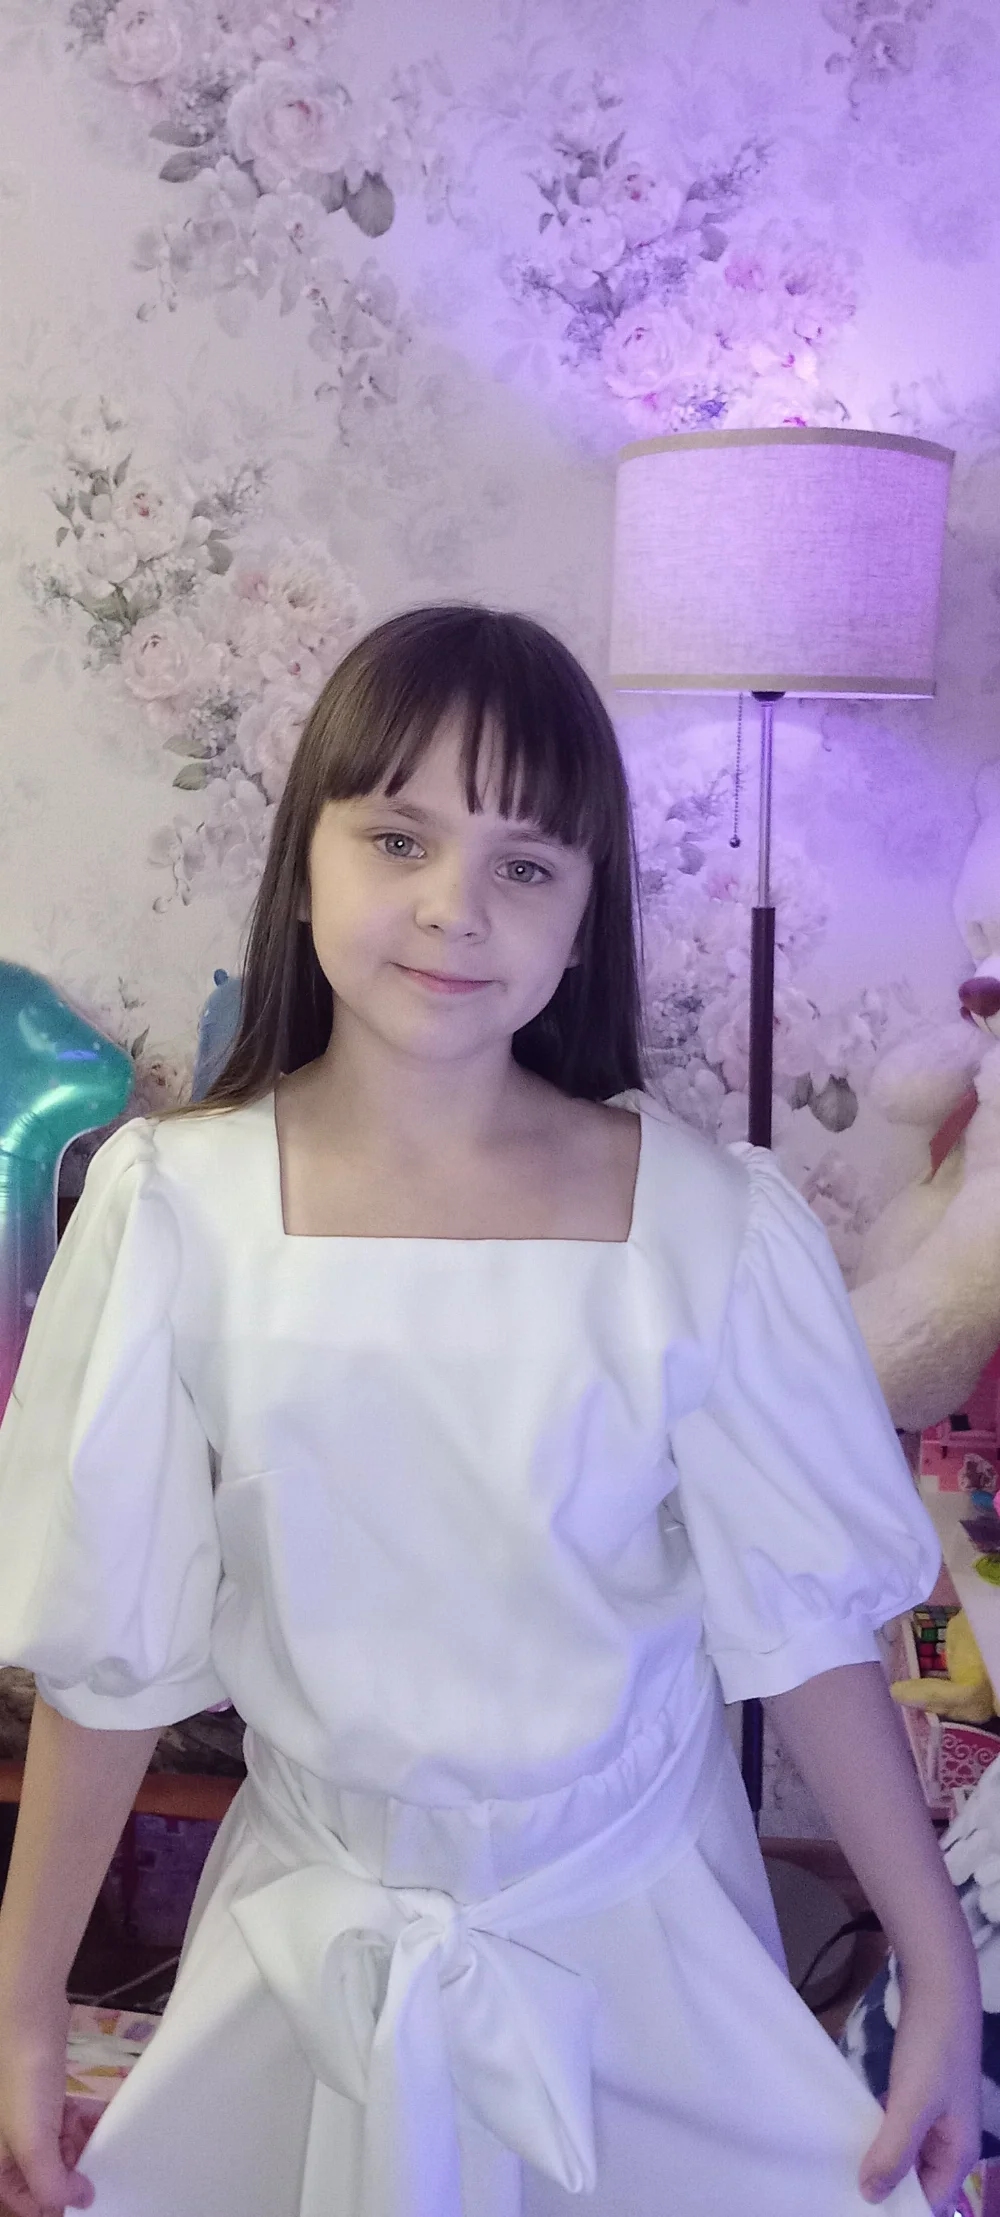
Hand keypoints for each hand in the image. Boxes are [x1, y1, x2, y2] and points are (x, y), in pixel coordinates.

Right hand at [0, 2000, 94, 2215]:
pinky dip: (79, 2123)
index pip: (22, 2202)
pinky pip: (61, 2120)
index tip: (88, 2199)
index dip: (54, 2205)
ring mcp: (21, 2116)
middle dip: (70, 2174)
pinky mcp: (39, 2093)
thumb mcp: (33, 2141)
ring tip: (101, 2143)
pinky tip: (97, 2119)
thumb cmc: (22, 2081)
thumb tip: (79, 2202)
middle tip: (98, 2169)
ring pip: (54, 2147)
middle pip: (40, 2176)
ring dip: (79, 2148)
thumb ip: (51, 2183)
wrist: (26, 2012)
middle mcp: (4, 2142)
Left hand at [857, 1968, 981, 2215]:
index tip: (853, 2206)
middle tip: (838, 2186)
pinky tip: (850, 2128)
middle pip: (916, 2179)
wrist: (938, 1987)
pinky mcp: (919, 2091)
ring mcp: (935, 2114)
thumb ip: (893, 2152)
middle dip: (884, 2184)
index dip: (896, 2208)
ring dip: (877, 2156)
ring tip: (838, 2164)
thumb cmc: (932, 2050)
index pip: (928, 2202)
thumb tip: (870, 2197)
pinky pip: (897, 2124)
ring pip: (904, 2151)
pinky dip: (877, 2129)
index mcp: (959, 2153)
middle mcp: (950, 2140)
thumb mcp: (912, 2105)